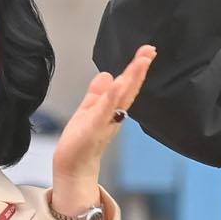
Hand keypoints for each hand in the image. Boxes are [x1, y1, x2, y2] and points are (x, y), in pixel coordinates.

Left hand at [51, 46, 156, 219]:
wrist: (72, 168)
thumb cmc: (80, 141)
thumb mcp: (89, 109)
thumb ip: (98, 92)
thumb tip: (108, 74)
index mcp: (113, 108)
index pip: (127, 84)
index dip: (137, 68)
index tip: (147, 51)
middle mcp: (113, 115)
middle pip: (129, 89)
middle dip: (139, 69)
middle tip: (149, 52)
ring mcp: (105, 121)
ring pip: (121, 97)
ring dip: (131, 79)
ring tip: (140, 62)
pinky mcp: (94, 129)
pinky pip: (105, 111)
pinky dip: (112, 97)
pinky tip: (117, 84)